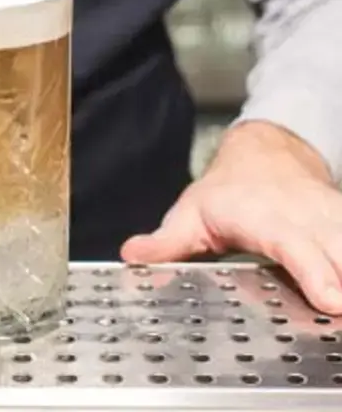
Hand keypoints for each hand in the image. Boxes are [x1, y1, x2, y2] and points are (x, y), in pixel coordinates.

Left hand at [121, 121, 341, 313]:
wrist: (266, 153)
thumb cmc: (227, 189)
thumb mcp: (190, 213)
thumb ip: (165, 242)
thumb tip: (131, 257)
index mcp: (263, 217)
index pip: (292, 244)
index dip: (312, 270)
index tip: (329, 298)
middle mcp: (304, 217)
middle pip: (338, 250)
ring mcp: (333, 219)